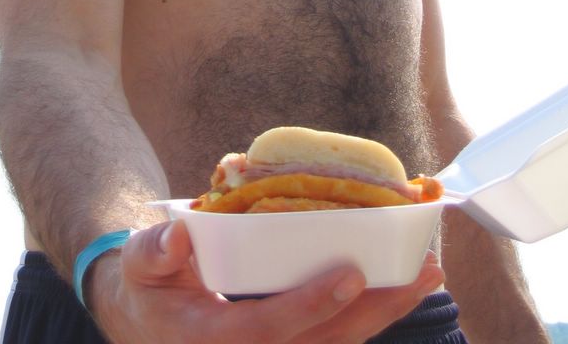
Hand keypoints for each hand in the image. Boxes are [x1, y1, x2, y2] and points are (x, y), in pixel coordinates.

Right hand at [89, 220, 444, 343]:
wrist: (151, 318)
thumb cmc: (151, 283)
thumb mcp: (142, 264)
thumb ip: (154, 250)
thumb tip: (180, 234)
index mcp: (212, 340)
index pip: (268, 328)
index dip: (310, 305)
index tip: (350, 274)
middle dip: (374, 311)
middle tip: (420, 272)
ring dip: (384, 311)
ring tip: (426, 273)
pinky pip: (335, 336)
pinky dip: (370, 311)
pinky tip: (401, 284)